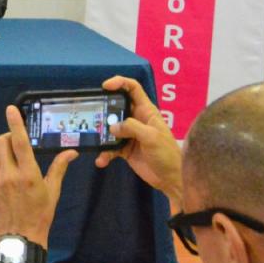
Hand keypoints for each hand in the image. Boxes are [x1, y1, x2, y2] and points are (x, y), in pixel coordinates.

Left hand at [0, 105, 77, 245]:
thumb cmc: (40, 213)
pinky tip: (3, 178)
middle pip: (2, 142)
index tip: (10, 109)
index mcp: (28, 174)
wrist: (20, 237)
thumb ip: (59, 168)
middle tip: (16, 145)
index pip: (20, 142)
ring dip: (1, 152)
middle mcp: (9, 175)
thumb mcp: (52, 191)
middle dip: (9, 138)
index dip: (15, 123)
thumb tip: (72, 152)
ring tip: (10, 163)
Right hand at [95, 75, 182, 205]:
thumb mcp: (151, 137)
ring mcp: (129, 135)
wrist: (171, 179)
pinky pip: (110, 147)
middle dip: (104, 109)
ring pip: (110, 128)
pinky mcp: (124, 149)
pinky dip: (104, 153)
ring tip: (94, 140)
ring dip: (101, 134)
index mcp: (146, 111)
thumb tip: (111, 128)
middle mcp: (136, 120)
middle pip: (116, 107)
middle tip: (92, 114)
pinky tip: (101, 160)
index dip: (119, 82)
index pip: (133, 89)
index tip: (105, 86)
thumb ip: (131, 127)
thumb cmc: (166, 154)